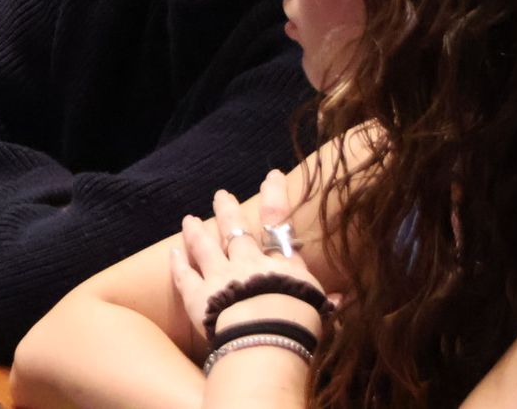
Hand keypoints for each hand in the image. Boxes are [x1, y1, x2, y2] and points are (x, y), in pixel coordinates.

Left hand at [170, 170, 324, 334]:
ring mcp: (219, 276)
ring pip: (205, 247)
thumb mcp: (320, 312)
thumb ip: (327, 303)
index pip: (278, 223)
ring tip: (189, 219)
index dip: (274, 197)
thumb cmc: (298, 327)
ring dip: (197, 232)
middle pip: (236, 230)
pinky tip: (173, 252)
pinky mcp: (197, 296)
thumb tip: (342, 301)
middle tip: (220, 195)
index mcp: (280, 265)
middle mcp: (247, 263)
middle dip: (227, 211)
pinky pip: (185, 276)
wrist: (266, 339)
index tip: (271, 176)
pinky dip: (178, 263)